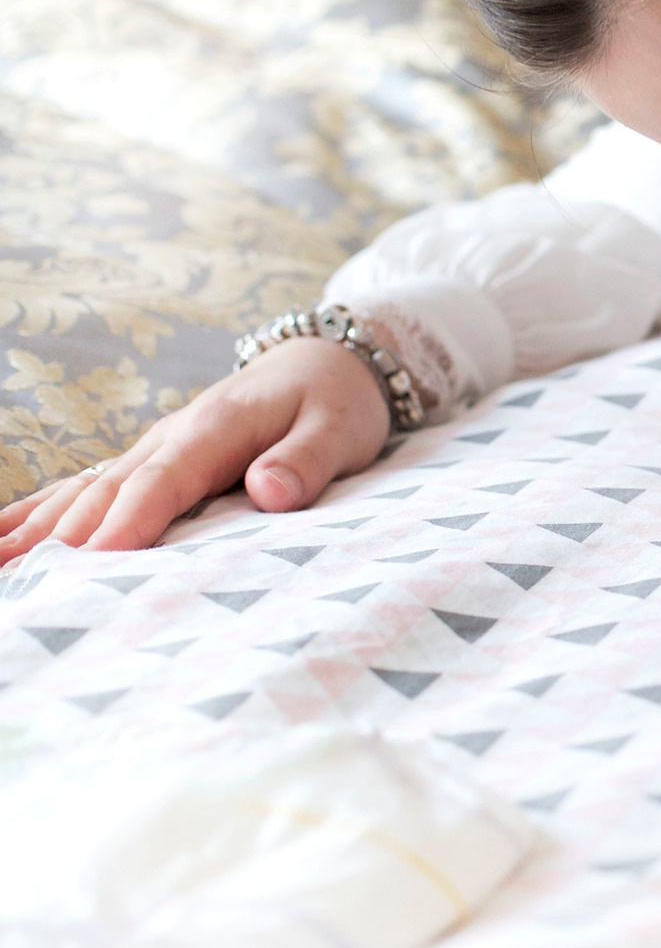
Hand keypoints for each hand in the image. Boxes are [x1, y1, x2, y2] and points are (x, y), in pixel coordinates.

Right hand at [0, 339, 391, 565]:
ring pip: (85, 491)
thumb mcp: (339, 428)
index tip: (96, 559)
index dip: (130, 519)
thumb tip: (270, 491)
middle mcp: (170, 437)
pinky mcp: (149, 461)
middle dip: (65, 537)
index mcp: (215, 428)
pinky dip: (41, 511)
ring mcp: (153, 448)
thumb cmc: (335, 402)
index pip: (164, 480)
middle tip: (28, 584)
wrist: (324, 363)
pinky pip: (87, 487)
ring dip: (37, 528)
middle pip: (109, 490)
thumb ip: (306, 460)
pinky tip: (1, 541)